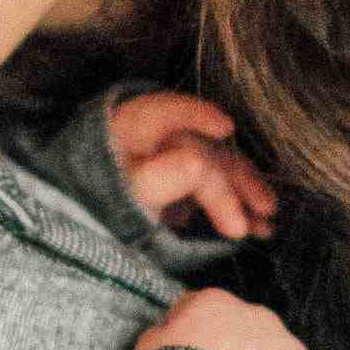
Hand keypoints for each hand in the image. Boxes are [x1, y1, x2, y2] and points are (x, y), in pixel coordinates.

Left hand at [110, 90, 277, 239]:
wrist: (83, 238)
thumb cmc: (100, 207)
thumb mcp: (125, 194)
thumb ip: (158, 179)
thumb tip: (198, 164)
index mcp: (134, 127)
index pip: (168, 111)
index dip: (197, 114)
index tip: (225, 127)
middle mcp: (158, 137)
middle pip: (203, 148)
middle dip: (234, 179)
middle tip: (261, 208)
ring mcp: (173, 161)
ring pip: (217, 170)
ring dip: (245, 195)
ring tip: (266, 222)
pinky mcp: (182, 187)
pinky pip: (215, 192)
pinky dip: (236, 209)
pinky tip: (259, 228)